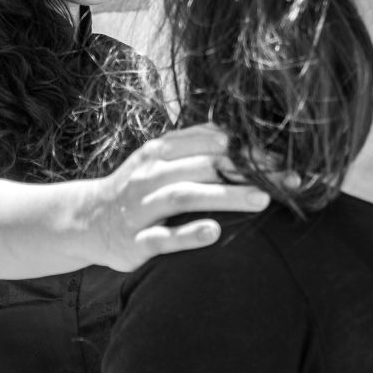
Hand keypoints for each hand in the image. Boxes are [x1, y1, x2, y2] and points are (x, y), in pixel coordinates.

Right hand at [84, 124, 275, 271]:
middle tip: (287, 180)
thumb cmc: (138, 188)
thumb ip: (196, 143)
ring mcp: (140, 208)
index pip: (211, 144)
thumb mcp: (160, 158)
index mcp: (161, 151)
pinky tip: (214, 232)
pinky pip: (162, 237)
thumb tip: (240, 130)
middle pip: (205, 167)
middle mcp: (150, 175)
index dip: (249, 150)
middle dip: (249, 173)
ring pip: (185, 196)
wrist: (85, 221)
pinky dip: (188, 234)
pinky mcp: (134, 242)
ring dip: (225, 196)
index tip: (284, 159)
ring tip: (262, 200)